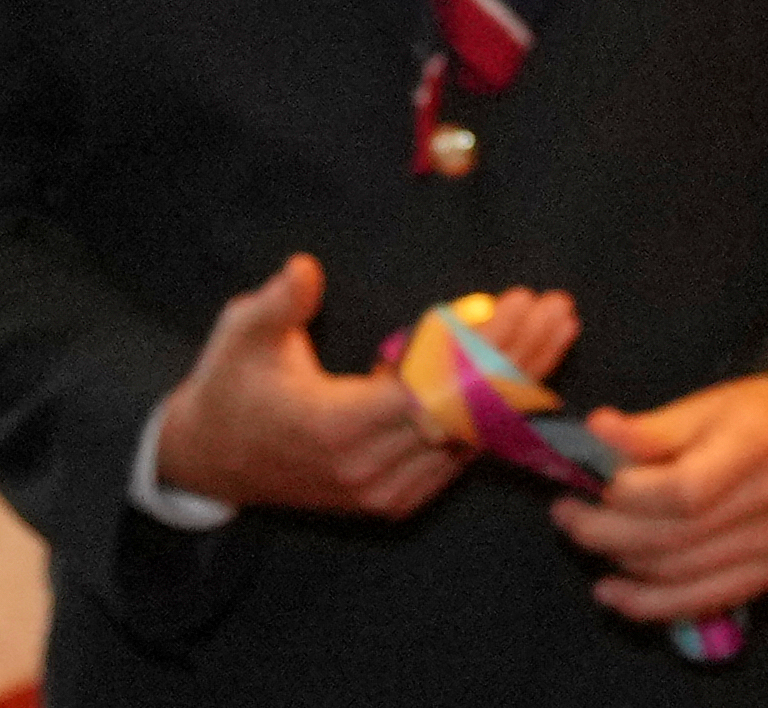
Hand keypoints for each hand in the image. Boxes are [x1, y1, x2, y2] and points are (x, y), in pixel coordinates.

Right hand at [152, 256, 581, 518]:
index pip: (436, 389)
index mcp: (336, 428)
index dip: (485, 349)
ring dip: (522, 382)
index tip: (520, 302)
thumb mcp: (241, 337)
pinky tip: (531, 370)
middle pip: (468, 414)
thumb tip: (305, 271)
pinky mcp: (396, 498)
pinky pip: (461, 455)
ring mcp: (386, 491)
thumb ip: (277, 305)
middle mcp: (369, 469)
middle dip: (520, 357)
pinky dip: (499, 412)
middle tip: (558, 306)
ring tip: (559, 327)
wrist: (208, 461)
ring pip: (474, 438)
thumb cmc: (229, 387)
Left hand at [552, 377, 767, 621]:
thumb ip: (651, 430)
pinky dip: (649, 604)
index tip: (594, 485)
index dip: (630, 496)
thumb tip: (596, 430)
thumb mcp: (706, 406)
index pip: (686, 490)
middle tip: (566, 513)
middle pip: (676, 536)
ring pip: (681, 573)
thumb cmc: (756, 416)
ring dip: (621, 562)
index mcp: (760, 445)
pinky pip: (701, 602)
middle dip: (607, 531)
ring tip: (586, 539)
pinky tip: (612, 593)